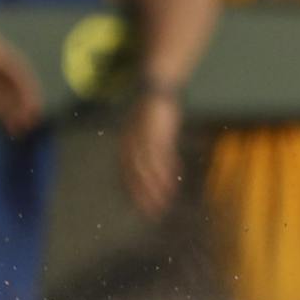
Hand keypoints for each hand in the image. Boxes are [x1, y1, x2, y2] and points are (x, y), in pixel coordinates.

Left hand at [120, 90, 182, 218]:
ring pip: (148, 169)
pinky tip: (173, 182)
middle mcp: (131, 144)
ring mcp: (144, 139)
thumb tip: (154, 162)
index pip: (127, 174)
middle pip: (135, 175)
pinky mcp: (158, 133)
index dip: (134, 192)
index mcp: (126, 144)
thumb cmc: (152, 110)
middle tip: (152, 213)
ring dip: (155, 188)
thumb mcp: (146, 129)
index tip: (142, 208)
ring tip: (164, 203)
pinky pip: (161, 157)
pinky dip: (166, 171)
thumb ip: (148, 146)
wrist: (156, 87)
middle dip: (143, 195)